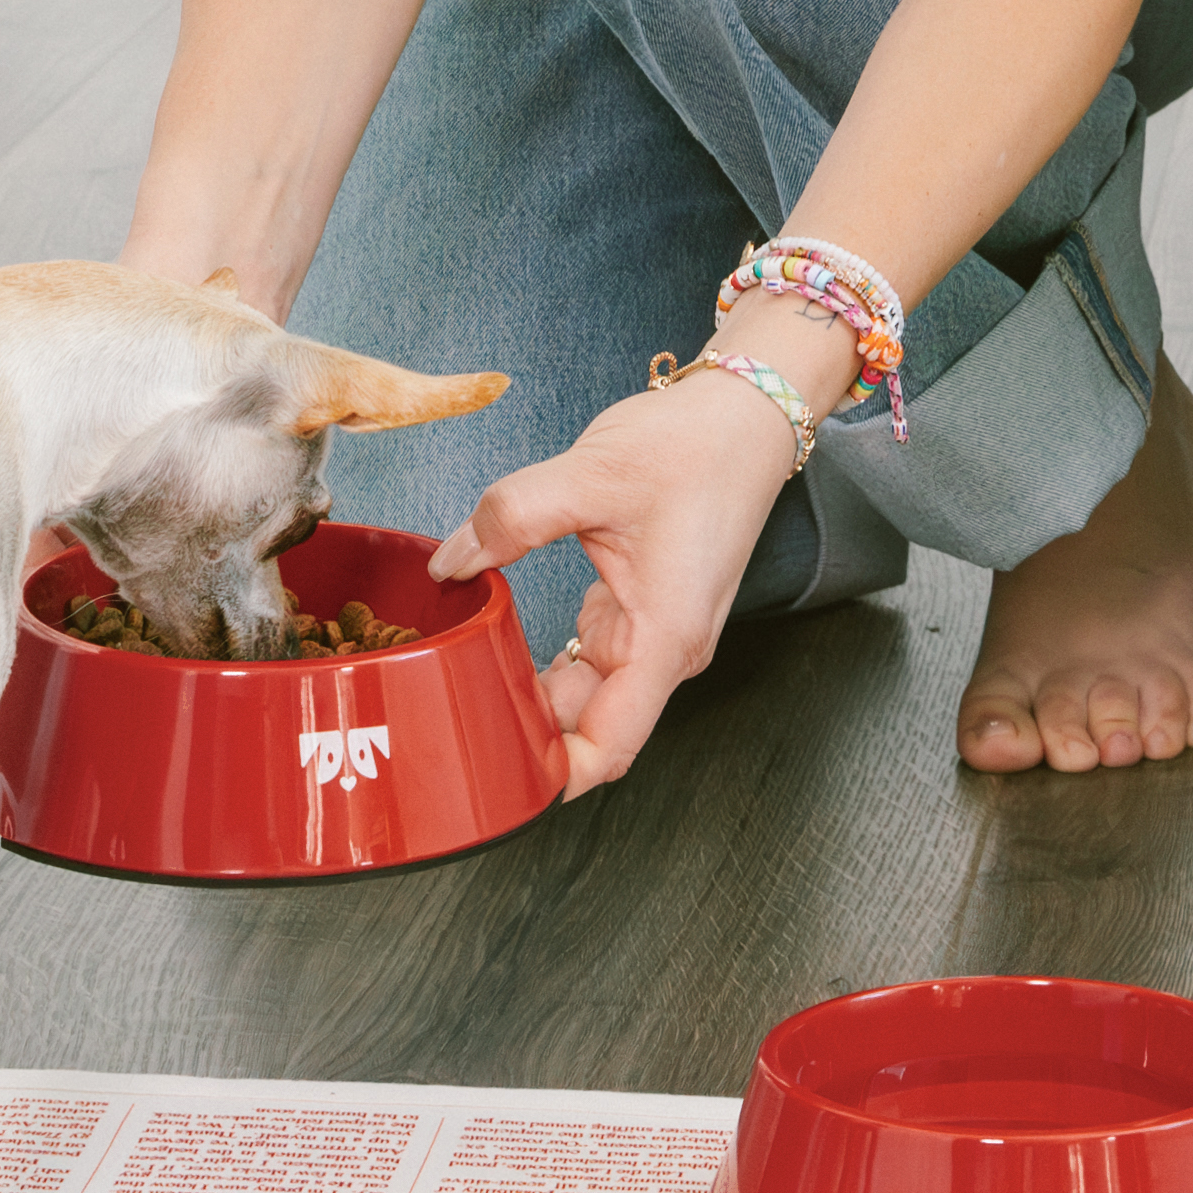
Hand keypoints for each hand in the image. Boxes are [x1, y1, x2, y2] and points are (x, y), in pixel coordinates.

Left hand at [431, 367, 800, 796]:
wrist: (744, 414)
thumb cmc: (696, 447)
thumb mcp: (591, 475)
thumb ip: (513, 518)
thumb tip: (452, 561)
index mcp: (663, 637)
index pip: (606, 746)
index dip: (550, 777)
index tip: (492, 778)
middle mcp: (664, 648)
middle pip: (587, 726)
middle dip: (522, 733)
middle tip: (447, 720)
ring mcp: (654, 630)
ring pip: (585, 692)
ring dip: (531, 695)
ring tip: (463, 683)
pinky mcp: (643, 606)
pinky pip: (589, 654)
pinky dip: (547, 657)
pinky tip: (500, 641)